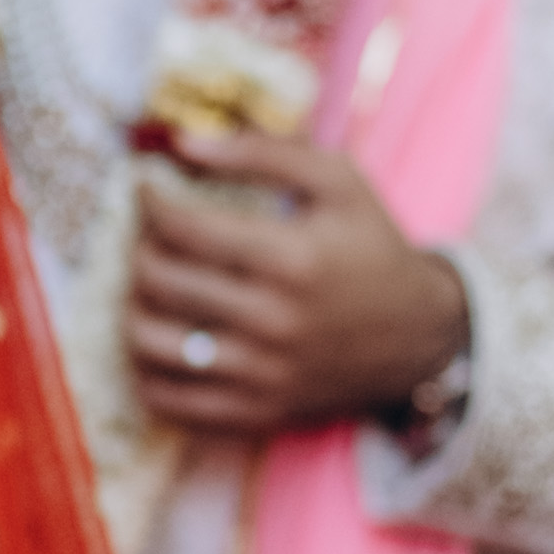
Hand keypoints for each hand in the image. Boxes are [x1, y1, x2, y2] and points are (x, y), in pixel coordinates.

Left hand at [126, 129, 467, 438]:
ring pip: (150, 342)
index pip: (182, 226)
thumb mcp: (339, 181)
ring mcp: (261, 373)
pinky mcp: (256, 411)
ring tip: (149, 287)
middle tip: (150, 236)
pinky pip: (168, 400)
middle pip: (159, 280)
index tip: (147, 190)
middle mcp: (272, 320)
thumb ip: (263, 152)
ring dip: (133, 307)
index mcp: (292, 258)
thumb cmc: (372, 247)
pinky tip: (159, 339)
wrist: (421, 335)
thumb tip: (183, 142)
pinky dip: (145, 369)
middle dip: (140, 248)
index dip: (149, 201)